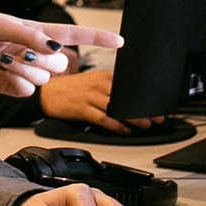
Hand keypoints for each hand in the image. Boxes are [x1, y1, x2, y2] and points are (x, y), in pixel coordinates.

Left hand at [0, 11, 121, 96]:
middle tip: (17, 51)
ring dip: (25, 70)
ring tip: (2, 60)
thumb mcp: (0, 23)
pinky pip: (27, 92)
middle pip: (60, 64)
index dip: (97, 38)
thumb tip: (54, 47)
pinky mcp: (10, 87)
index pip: (73, 35)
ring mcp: (22, 71)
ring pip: (44, 80)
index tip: (120, 41)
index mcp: (34, 32)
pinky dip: (15, 83)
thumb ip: (28, 35)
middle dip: (43, 60)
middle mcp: (32, 52)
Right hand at [38, 69, 163, 133]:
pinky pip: (104, 119)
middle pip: (126, 97)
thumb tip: (131, 98)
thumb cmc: (72, 89)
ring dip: (134, 118)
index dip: (145, 96)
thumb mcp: (93, 81)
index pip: (130, 85)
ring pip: (118, 108)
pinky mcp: (83, 109)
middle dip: (144, 109)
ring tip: (146, 124)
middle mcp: (99, 84)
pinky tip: (125, 130)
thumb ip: (111, 87)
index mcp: (104, 76)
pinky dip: (116, 126)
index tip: (157, 104)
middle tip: (158, 117)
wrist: (47, 93)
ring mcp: (91, 96)